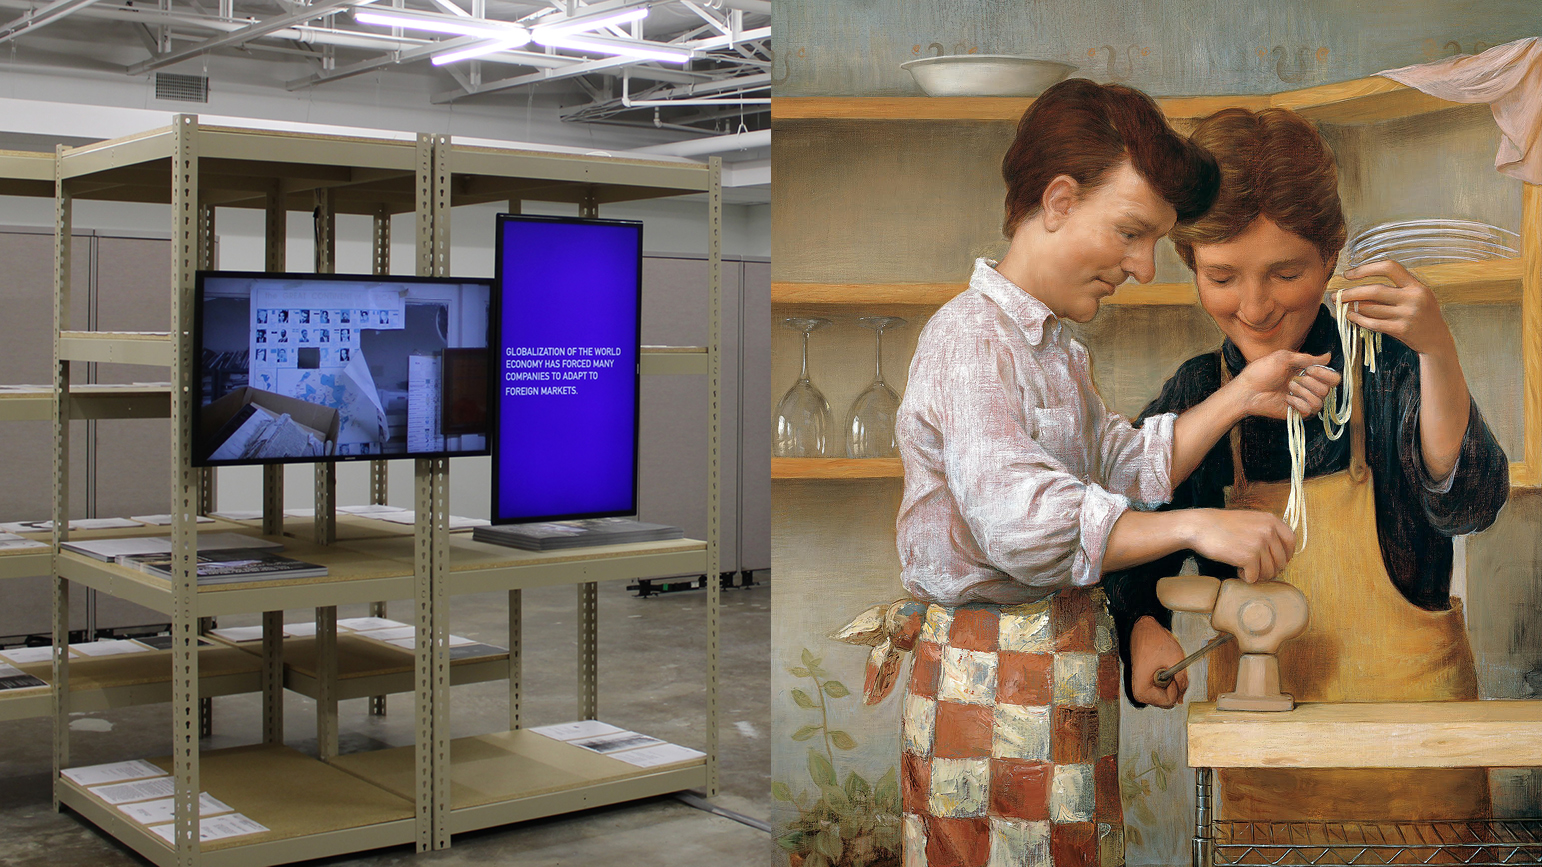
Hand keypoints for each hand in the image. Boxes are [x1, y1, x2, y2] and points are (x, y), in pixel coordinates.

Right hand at [1130, 616, 1187, 706]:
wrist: (1143, 630)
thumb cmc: (1154, 642)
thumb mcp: (1175, 661)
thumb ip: (1182, 681)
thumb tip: (1182, 696)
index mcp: (1142, 691)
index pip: (1168, 702)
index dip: (1175, 688)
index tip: (1172, 673)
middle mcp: (1140, 693)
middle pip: (1167, 702)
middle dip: (1174, 687)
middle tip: (1170, 669)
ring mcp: (1143, 689)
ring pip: (1166, 696)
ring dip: (1172, 683)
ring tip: (1165, 666)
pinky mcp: (1146, 685)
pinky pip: (1163, 690)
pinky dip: (1169, 681)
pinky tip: (1164, 668)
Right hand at [1182, 508, 1294, 582]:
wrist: (1200, 526)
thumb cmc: (1221, 525)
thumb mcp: (1250, 520)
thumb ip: (1266, 530)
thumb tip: (1280, 553)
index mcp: (1271, 520)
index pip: (1291, 542)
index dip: (1286, 555)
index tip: (1276, 561)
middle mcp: (1268, 531)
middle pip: (1281, 561)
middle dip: (1269, 569)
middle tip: (1255, 569)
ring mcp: (1260, 544)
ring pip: (1269, 572)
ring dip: (1257, 575)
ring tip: (1244, 568)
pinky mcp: (1249, 557)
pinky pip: (1254, 577)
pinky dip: (1245, 577)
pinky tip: (1237, 570)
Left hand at [1226, 350, 1340, 420]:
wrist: (1247, 391)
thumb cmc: (1261, 372)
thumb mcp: (1284, 358)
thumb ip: (1307, 358)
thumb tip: (1328, 356)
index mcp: (1307, 373)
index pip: (1332, 377)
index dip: (1325, 373)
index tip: (1309, 370)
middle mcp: (1308, 387)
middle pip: (1328, 388)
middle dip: (1310, 382)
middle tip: (1292, 380)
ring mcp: (1303, 401)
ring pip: (1320, 400)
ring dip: (1303, 392)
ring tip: (1288, 388)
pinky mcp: (1297, 413)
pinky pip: (1310, 410)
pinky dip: (1299, 403)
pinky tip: (1286, 400)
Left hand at [1339, 260, 1456, 357]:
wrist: (1436, 340)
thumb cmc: (1421, 315)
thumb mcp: (1416, 297)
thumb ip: (1395, 289)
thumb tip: (1359, 286)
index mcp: (1417, 286)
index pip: (1390, 267)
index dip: (1366, 269)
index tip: (1348, 274)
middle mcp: (1414, 298)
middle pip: (1375, 290)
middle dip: (1351, 292)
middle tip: (1336, 295)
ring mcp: (1408, 314)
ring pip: (1371, 308)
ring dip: (1352, 307)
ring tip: (1342, 305)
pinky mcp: (1401, 329)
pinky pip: (1373, 323)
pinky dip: (1358, 319)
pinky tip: (1350, 317)